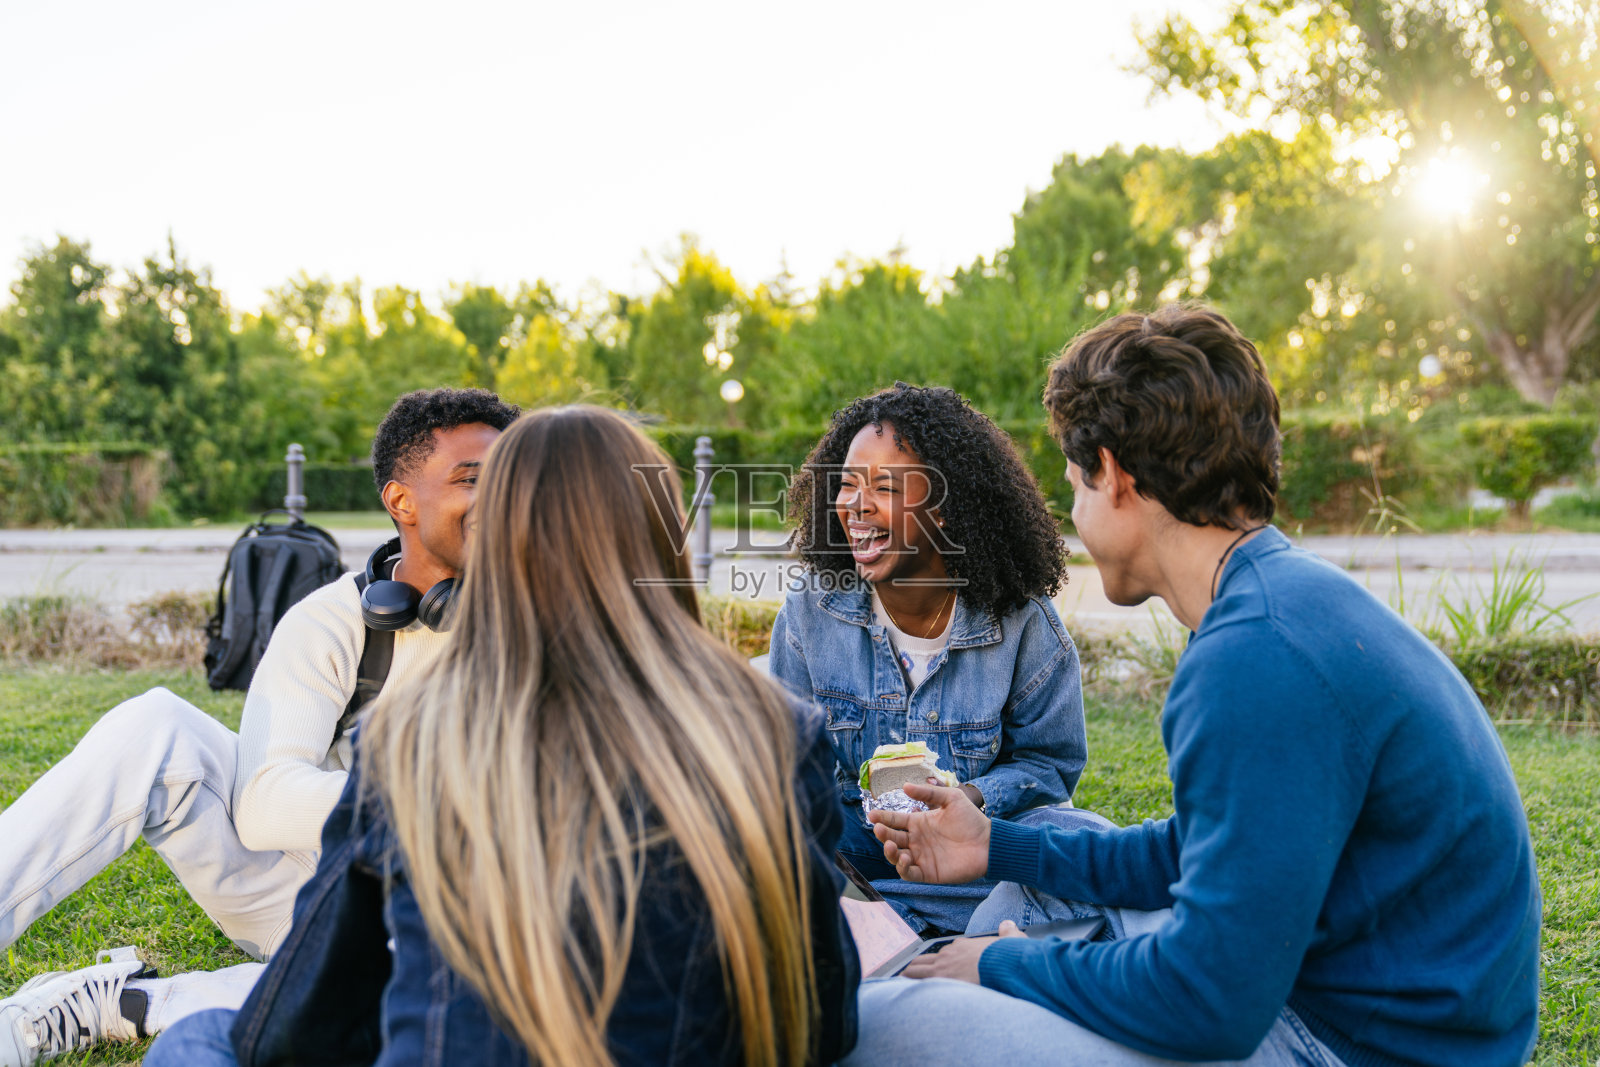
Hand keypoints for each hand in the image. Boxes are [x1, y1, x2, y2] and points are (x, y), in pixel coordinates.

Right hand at [867, 780, 990, 884]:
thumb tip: (904, 786)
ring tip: (892, 846)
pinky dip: (902, 868)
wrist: (989, 843)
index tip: (872, 815)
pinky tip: (904, 859)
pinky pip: (909, 873)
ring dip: (890, 852)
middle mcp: (916, 840)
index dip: (882, 818)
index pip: (894, 820)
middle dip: (883, 834)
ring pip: (896, 857)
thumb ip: (929, 792)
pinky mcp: (929, 873)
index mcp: (919, 822)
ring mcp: (921, 857)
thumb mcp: (951, 798)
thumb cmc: (971, 819)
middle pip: (892, 838)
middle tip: (879, 829)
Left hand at [901, 920, 1025, 982]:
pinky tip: (904, 990)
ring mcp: (943, 965)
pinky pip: (919, 981)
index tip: (942, 966)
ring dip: (910, 974)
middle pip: (926, 958)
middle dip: (918, 965)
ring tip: (901, 979)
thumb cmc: (1006, 954)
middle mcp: (950, 953)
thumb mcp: (1012, 938)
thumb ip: (1008, 931)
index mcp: (963, 945)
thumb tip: (1008, 924)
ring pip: (918, 968)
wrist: (1001, 963)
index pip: (947, 951)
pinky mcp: (941, 978)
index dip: (943, 959)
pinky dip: (911, 984)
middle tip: (910, 972)